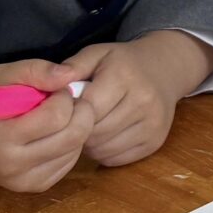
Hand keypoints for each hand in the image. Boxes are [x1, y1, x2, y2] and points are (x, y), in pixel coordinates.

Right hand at [0, 56, 93, 192]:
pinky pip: (70, 163)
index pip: (55, 116)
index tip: (56, 89)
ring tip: (58, 116)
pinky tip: (54, 133)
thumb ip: (33, 70)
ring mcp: (23, 181)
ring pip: (76, 150)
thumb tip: (69, 75)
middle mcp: (11, 166)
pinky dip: (70, 144)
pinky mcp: (34, 187)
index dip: (63, 96)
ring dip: (77, 127)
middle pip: (73, 136)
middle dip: (80, 111)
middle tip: (69, 100)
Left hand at [64, 31, 212, 166]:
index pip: (87, 109)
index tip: (65, 109)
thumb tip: (48, 85)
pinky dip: (104, 152)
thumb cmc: (122, 63)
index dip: (70, 114)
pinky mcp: (155, 142)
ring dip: (89, 145)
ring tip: (89, 129)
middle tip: (74, 122)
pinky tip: (104, 137)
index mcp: (124, 77)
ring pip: (104, 150)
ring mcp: (153, 124)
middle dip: (78, 131)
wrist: (164, 69)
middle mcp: (144, 101)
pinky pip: (117, 159)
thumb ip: (72, 67)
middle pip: (95, 133)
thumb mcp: (96, 54)